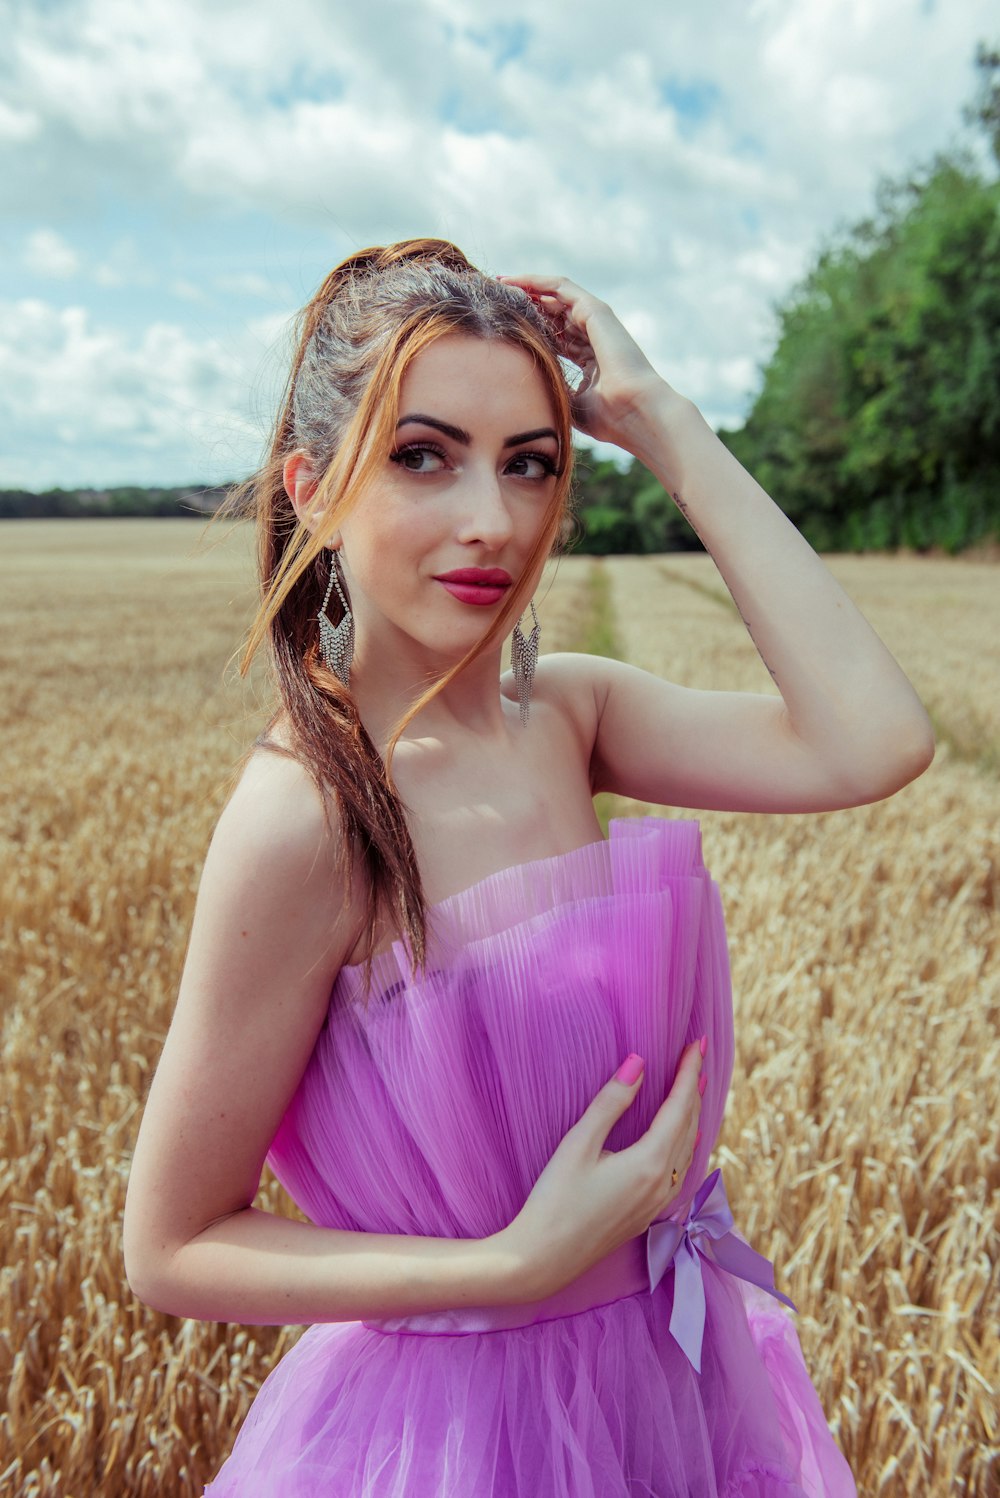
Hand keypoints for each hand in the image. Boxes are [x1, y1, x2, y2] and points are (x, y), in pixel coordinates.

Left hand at [497, 273, 673, 446]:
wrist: (634, 412)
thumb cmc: (608, 417)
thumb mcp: (569, 402)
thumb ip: (551, 386)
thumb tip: (524, 381)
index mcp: (589, 358)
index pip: (555, 337)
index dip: (531, 329)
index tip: (503, 327)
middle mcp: (593, 336)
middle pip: (553, 313)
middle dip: (524, 305)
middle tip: (493, 300)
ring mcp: (595, 322)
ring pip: (554, 296)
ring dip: (526, 288)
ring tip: (498, 284)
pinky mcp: (595, 311)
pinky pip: (560, 287)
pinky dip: (536, 282)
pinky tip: (513, 282)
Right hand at [497, 1040, 704, 1301]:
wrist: (544, 1259)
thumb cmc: (555, 1199)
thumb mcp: (578, 1143)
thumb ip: (611, 1102)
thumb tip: (638, 1063)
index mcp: (649, 1162)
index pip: (679, 1106)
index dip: (689, 1072)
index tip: (697, 1043)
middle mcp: (662, 1183)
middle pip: (688, 1125)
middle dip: (694, 1088)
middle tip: (699, 1056)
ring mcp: (657, 1203)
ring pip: (687, 1149)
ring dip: (692, 1115)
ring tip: (695, 1089)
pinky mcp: (647, 1214)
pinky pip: (679, 1169)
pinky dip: (684, 1142)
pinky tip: (681, 1138)